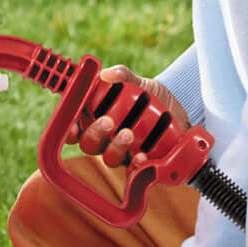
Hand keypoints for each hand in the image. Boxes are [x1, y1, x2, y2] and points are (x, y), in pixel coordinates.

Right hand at [70, 65, 189, 168]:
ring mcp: (123, 152)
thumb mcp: (138, 83)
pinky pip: (133, 172)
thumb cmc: (149, 95)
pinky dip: (136, 166)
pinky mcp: (140, 162)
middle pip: (89, 145)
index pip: (75, 128)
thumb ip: (122, 76)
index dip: (70, 130)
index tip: (73, 127)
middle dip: (95, 134)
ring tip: (129, 133)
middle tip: (108, 121)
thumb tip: (106, 74)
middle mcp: (106, 138)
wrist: (178, 108)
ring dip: (116, 147)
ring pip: (109, 158)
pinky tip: (142, 156)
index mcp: (96, 118)